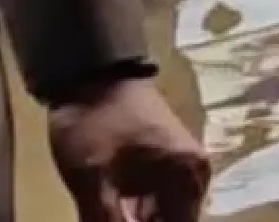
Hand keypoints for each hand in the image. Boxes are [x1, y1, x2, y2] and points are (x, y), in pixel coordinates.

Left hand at [48, 76, 209, 221]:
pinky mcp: (157, 164)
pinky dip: (129, 216)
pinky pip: (149, 205)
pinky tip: (105, 215)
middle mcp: (192, 172)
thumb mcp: (93, 182)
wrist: (86, 70)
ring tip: (102, 214)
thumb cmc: (95, 122)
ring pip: (158, 218)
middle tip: (103, 218)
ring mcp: (175, 166)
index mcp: (189, 174)